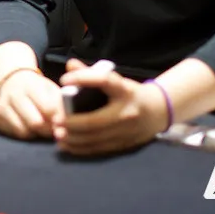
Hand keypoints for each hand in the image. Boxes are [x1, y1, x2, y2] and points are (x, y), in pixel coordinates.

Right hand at [0, 69, 62, 139]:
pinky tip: (25, 124)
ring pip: (24, 131)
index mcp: (31, 85)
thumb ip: (60, 106)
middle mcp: (13, 93)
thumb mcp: (52, 91)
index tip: (60, 122)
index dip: (58, 119)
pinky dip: (23, 132)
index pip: (49, 109)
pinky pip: (13, 134)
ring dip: (35, 133)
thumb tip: (62, 124)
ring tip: (38, 125)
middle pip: (36, 123)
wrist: (13, 81)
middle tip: (50, 128)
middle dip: (47, 129)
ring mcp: (1, 104)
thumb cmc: (38, 89)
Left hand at [53, 58, 167, 155]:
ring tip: (57, 133)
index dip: (83, 78)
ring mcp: (125, 131)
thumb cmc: (130, 93)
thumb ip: (92, 72)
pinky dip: (80, 148)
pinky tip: (66, 145)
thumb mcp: (116, 80)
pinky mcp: (123, 144)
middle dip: (72, 122)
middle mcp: (126, 112)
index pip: (103, 80)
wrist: (159, 111)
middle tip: (55, 120)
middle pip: (95, 120)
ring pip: (95, 138)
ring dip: (73, 137)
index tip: (64, 80)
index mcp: (124, 90)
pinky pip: (99, 149)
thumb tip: (70, 65)